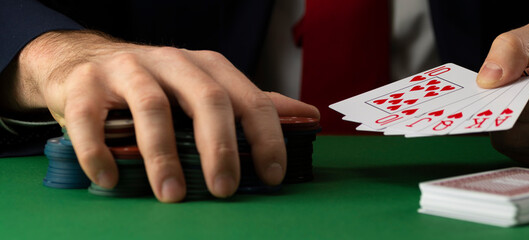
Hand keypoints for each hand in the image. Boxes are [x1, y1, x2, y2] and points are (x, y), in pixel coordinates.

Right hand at [3, 30, 318, 201]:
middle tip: (224, 189)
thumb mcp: (206, 90)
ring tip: (172, 194)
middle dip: (221, 148)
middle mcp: (173, 62)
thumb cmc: (156, 85)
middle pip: (207, 100)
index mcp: (208, 67)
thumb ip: (251, 106)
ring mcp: (128, 69)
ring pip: (153, 107)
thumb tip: (307, 117)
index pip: (249, 99)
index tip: (272, 175)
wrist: (84, 63)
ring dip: (164, 155)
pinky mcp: (85, 85)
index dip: (266, 138)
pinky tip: (110, 179)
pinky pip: (91, 119)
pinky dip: (99, 150)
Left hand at [476, 21, 528, 169]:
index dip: (501, 98)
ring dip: (510, 130)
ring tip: (523, 105)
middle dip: (502, 116)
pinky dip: (521, 141)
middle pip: (523, 134)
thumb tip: (488, 81)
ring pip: (521, 150)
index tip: (488, 89)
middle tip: (502, 96)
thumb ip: (513, 50)